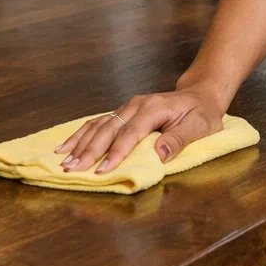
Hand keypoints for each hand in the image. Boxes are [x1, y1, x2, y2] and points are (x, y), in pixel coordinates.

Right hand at [54, 84, 226, 173]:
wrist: (200, 94)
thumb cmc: (201, 112)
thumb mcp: (199, 126)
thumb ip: (179, 139)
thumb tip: (159, 154)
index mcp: (153, 108)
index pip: (131, 133)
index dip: (116, 152)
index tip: (103, 170)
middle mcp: (136, 105)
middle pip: (109, 129)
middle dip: (90, 151)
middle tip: (73, 169)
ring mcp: (127, 107)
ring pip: (99, 125)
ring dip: (80, 144)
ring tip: (63, 161)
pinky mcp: (122, 113)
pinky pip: (98, 123)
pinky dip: (81, 135)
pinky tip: (65, 146)